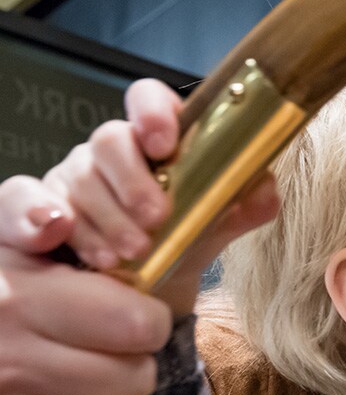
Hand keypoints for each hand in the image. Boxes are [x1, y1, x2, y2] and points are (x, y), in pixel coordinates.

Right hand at [0, 175, 169, 394]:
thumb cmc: (44, 294)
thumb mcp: (75, 244)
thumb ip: (167, 223)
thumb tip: (264, 192)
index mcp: (17, 289)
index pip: (137, 323)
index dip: (148, 322)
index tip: (132, 315)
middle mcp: (2, 351)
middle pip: (137, 376)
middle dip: (135, 362)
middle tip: (105, 351)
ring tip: (89, 383)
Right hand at [41, 79, 277, 312]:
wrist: (146, 293)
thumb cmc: (180, 244)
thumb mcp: (213, 227)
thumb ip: (242, 206)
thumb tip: (265, 190)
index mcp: (157, 142)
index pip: (149, 100)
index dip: (153, 111)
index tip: (165, 142)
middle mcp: (113, 153)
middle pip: (110, 140)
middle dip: (133, 179)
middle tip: (156, 217)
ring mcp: (76, 178)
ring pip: (78, 178)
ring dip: (108, 217)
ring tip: (134, 251)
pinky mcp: (44, 210)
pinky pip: (31, 205)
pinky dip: (50, 223)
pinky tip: (75, 244)